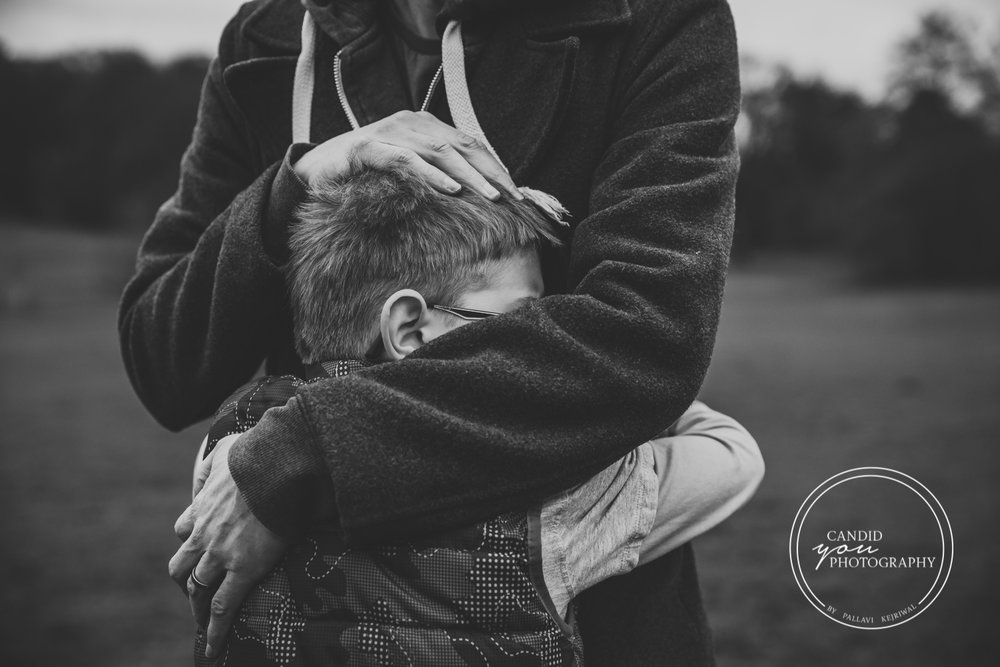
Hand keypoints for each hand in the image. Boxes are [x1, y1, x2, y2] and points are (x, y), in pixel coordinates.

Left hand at [169, 436, 287, 658]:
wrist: (276, 468)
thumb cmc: (258, 454)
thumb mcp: (228, 447)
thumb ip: (220, 454)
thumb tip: (221, 452)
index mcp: (203, 506)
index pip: (183, 529)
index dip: (190, 542)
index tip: (198, 549)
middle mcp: (204, 534)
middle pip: (181, 566)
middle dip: (186, 581)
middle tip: (197, 591)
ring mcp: (220, 554)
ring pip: (197, 590)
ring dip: (197, 607)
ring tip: (203, 623)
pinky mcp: (243, 570)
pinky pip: (223, 607)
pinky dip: (214, 631)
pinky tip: (212, 648)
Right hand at [293, 110, 520, 199]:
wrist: (315, 169)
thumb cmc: (366, 173)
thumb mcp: (408, 169)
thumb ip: (436, 173)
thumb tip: (474, 195)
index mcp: (424, 125)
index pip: (469, 143)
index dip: (494, 165)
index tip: (516, 191)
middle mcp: (411, 123)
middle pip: (461, 145)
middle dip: (490, 172)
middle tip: (512, 197)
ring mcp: (390, 133)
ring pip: (440, 153)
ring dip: (469, 176)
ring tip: (490, 196)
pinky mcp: (369, 149)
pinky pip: (407, 161)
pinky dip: (431, 176)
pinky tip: (450, 190)